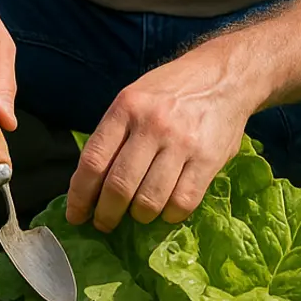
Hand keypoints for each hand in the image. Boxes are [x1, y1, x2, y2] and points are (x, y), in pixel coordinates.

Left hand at [65, 37, 256, 231]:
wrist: (224, 76)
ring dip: (139, 216)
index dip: (80, 195)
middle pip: (119, 186)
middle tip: (104, 224)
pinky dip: (169, 215)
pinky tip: (166, 208)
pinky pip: (182, 203)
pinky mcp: (208, 159)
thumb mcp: (134, 98)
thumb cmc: (171, 91)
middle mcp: (152, 124)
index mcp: (126, 107)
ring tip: (138, 214)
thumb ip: (115, 134)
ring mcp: (182, 143)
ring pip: (149, 200)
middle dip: (106, 214)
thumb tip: (90, 183)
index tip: (76, 214)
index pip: (94, 161)